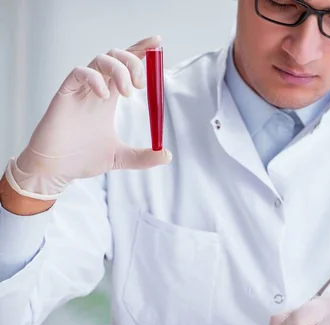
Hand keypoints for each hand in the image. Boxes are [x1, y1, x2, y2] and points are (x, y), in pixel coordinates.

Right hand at [4, 35, 171, 200]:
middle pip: (116, 56)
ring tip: (128, 92)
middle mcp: (97, 89)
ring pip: (100, 59)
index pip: (127, 65)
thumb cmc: (82, 159)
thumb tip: (167, 156)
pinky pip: (79, 73)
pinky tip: (104, 96)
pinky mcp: (65, 94)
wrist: (56, 170)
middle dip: (133, 61)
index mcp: (110, 97)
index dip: (141, 50)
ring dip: (119, 69)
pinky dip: (95, 78)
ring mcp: (81, 90)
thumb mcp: (121, 158)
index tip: (157, 42)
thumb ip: (144, 156)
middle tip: (141, 85)